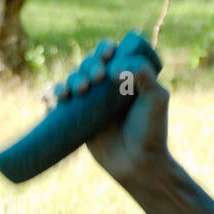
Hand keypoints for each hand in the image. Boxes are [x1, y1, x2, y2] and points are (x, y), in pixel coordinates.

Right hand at [47, 38, 170, 182]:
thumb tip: (113, 67)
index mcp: (128, 78)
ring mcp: (93, 102)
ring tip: (82, 90)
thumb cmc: (151, 132)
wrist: (138, 164)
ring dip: (73, 78)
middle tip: (98, 79)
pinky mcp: (79, 117)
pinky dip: (57, 93)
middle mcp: (109, 88)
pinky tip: (60, 97)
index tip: (108, 55)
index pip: (113, 54)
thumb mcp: (156, 99)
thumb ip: (143, 74)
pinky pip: (62, 99)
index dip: (106, 49)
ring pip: (75, 78)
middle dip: (90, 65)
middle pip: (90, 63)